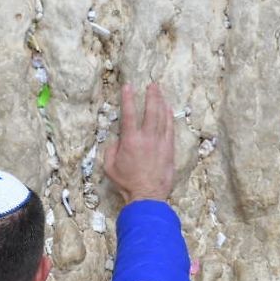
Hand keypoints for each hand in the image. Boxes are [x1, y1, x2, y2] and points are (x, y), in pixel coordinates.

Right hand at [102, 82, 174, 203]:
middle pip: (151, 110)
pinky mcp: (169, 149)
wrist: (147, 195)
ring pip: (163, 117)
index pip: (129, 114)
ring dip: (161, 102)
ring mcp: (160, 142)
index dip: (128, 98)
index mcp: (130, 140)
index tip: (128, 86)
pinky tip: (168, 110)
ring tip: (160, 92)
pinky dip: (169, 117)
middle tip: (152, 85)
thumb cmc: (127, 183)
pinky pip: (170, 128)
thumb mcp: (110, 167)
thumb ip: (111, 150)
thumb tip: (117, 141)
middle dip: (151, 96)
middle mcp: (147, 137)